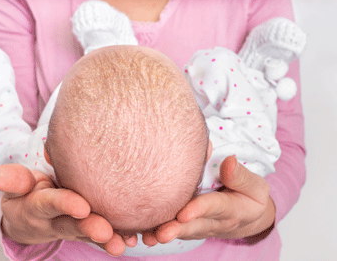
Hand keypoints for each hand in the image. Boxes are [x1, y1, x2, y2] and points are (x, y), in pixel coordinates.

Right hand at [0, 164, 133, 255]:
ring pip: (89, 235)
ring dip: (106, 240)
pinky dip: (117, 237)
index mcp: (39, 206)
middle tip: (106, 232)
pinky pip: (102, 235)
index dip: (64, 204)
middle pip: (72, 225)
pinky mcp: (87, 229)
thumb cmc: (28, 193)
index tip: (82, 206)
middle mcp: (56, 221)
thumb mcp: (17, 185)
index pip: (50, 204)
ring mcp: (72, 227)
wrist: (33, 216)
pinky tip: (135, 237)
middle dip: (89, 228)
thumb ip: (13, 180)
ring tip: (123, 244)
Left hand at [141, 156, 275, 244]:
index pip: (214, 207)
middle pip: (193, 225)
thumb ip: (241, 176)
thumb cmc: (249, 196)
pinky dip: (158, 232)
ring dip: (165, 233)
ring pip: (181, 230)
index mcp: (232, 209)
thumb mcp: (255, 186)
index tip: (184, 212)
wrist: (248, 218)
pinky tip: (143, 234)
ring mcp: (200, 226)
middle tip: (162, 233)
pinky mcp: (190, 227)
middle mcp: (214, 221)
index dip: (199, 209)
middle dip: (177, 229)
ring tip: (149, 236)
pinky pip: (175, 230)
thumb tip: (227, 162)